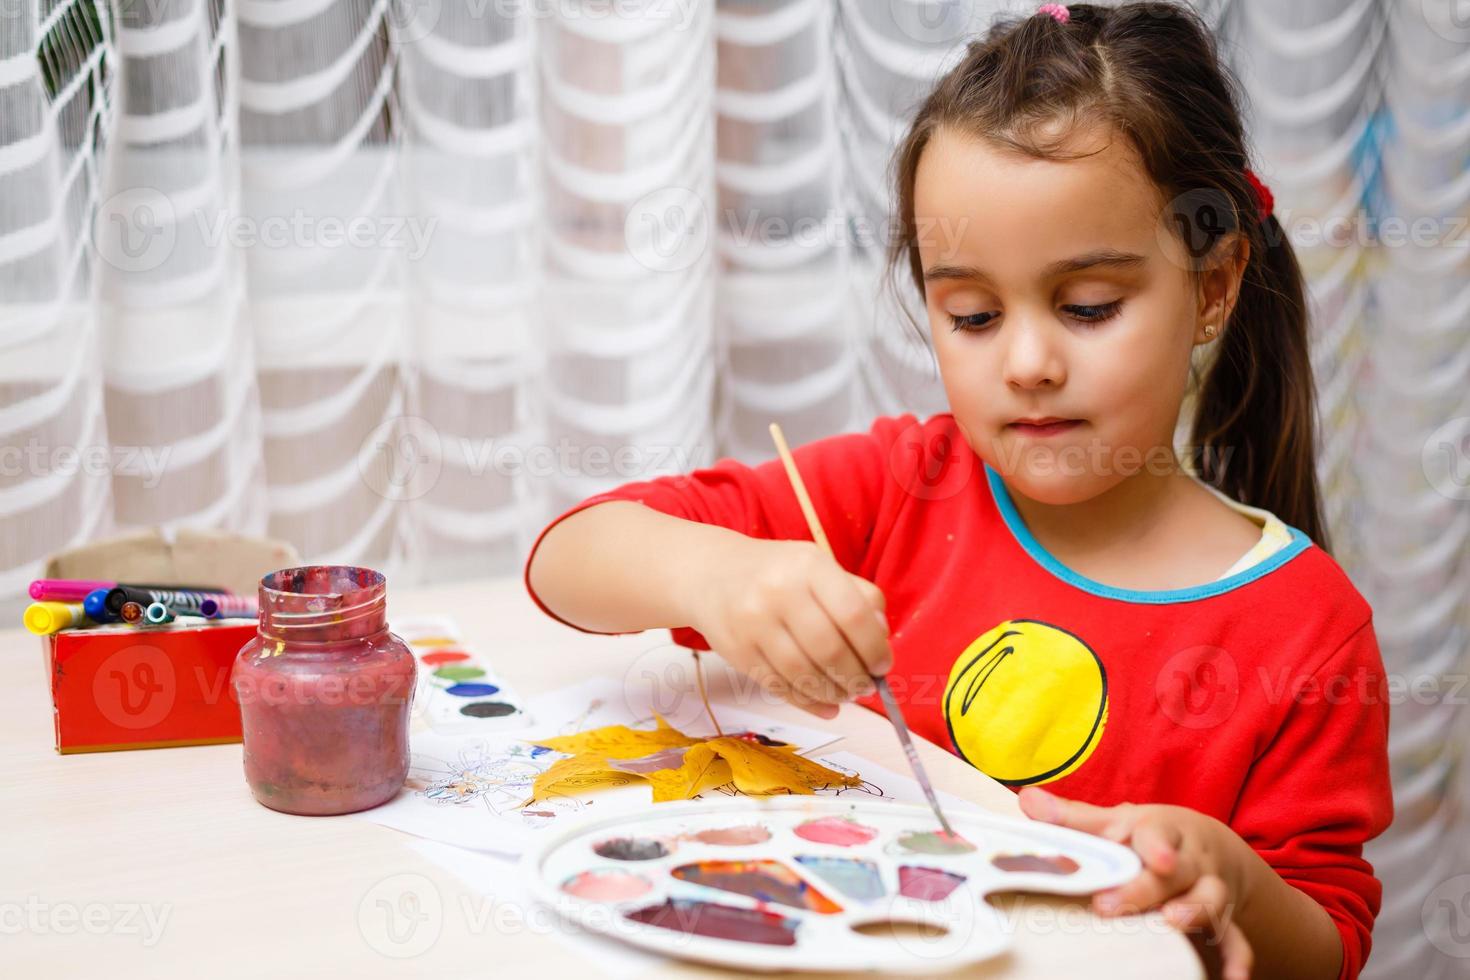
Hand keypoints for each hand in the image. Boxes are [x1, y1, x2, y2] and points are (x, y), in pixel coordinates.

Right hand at [684, 537, 891, 718]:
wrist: (712, 575)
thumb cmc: (779, 575)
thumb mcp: (820, 569)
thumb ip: (859, 597)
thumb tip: (881, 640)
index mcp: (809, 565)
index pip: (853, 614)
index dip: (874, 647)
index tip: (882, 664)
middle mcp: (779, 590)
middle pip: (829, 649)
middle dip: (856, 678)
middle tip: (865, 686)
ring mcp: (753, 622)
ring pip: (804, 674)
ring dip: (833, 694)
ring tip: (845, 694)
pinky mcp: (737, 651)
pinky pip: (779, 687)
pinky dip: (808, 703)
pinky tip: (825, 705)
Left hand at [1018, 786, 1253, 979]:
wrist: (1203, 845)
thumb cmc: (1144, 836)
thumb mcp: (1114, 821)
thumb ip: (1073, 816)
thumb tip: (1027, 800)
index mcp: (1159, 831)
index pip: (1155, 835)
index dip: (1153, 846)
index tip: (1151, 858)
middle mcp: (1188, 859)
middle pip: (1174, 872)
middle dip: (1146, 889)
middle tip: (1109, 906)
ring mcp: (1208, 887)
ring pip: (1210, 899)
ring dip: (1196, 913)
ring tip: (1174, 925)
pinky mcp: (1222, 918)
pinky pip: (1236, 938)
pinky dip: (1237, 957)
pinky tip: (1234, 977)